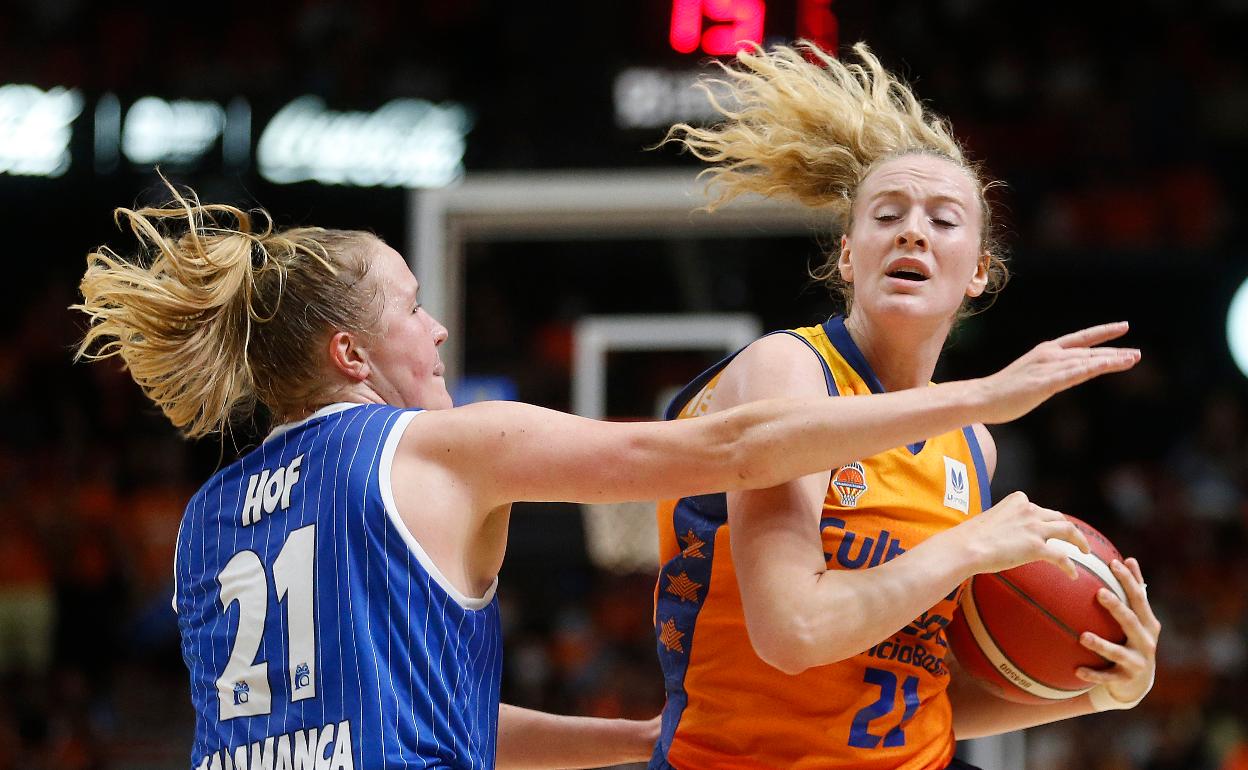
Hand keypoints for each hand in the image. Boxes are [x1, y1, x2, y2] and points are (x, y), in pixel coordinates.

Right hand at [944, 491, 1091, 579]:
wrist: (966, 546)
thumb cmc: (970, 537)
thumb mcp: (989, 520)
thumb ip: (1002, 523)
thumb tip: (1001, 536)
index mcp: (1017, 500)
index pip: (1038, 508)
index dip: (1044, 518)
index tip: (1046, 527)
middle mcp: (1029, 510)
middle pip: (1057, 517)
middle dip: (1067, 527)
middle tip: (1072, 538)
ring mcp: (1035, 528)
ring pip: (1068, 530)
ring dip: (1079, 541)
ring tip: (1085, 551)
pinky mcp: (1037, 547)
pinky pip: (1061, 556)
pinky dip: (1070, 566)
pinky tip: (1073, 575)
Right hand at [975, 322, 1139, 424]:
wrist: (981, 398)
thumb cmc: (1004, 392)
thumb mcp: (1032, 377)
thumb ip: (1050, 374)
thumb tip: (1064, 377)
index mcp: (1046, 352)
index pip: (1080, 339)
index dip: (1102, 333)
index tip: (1122, 327)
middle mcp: (1049, 355)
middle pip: (1089, 352)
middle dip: (1114, 353)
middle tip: (1137, 354)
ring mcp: (1047, 368)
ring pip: (1086, 361)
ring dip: (1111, 360)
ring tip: (1133, 359)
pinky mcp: (1044, 383)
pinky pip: (1074, 374)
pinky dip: (1093, 368)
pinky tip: (1109, 366)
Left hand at [1076, 557, 1160, 705]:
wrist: (1138, 683)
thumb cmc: (1133, 640)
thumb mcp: (1138, 618)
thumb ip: (1134, 591)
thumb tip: (1128, 559)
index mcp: (1148, 623)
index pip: (1139, 598)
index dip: (1128, 581)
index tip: (1114, 564)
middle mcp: (1146, 641)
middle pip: (1131, 622)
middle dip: (1117, 607)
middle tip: (1099, 593)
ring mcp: (1137, 662)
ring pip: (1118, 652)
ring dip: (1101, 645)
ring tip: (1083, 637)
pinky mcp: (1125, 679)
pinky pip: (1106, 677)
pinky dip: (1093, 674)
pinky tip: (1076, 670)